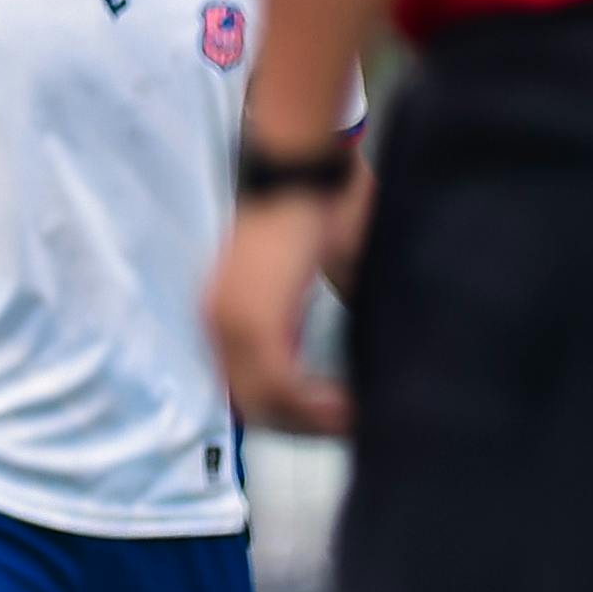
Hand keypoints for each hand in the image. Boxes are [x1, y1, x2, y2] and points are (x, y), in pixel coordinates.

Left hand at [209, 190, 353, 435]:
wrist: (304, 162)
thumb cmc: (325, 205)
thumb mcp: (334, 269)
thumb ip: (340, 309)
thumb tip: (373, 349)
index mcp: (232, 315)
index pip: (250, 389)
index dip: (295, 414)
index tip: (338, 420)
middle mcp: (219, 323)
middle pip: (255, 407)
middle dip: (307, 426)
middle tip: (352, 429)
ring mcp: (229, 322)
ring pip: (265, 403)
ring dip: (313, 421)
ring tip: (356, 421)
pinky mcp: (251, 317)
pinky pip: (276, 384)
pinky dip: (312, 405)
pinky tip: (349, 407)